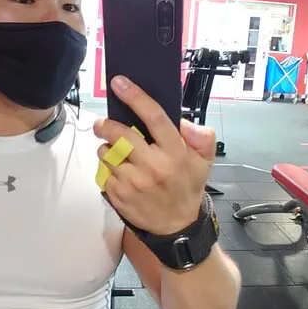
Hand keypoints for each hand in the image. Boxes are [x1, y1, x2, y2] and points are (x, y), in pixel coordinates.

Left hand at [94, 76, 214, 235]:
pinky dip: (108, 168)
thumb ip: (201, 137)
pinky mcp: (119, 195)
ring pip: (107, 153)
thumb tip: (182, 122)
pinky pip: (104, 172)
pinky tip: (120, 172)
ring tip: (117, 153)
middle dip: (106, 125)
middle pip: (120, 134)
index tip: (119, 82)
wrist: (176, 226)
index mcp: (175, 152)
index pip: (154, 117)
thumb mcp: (204, 161)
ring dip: (106, 149)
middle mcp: (154, 165)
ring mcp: (134, 181)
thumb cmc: (187, 187)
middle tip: (103, 124)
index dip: (135, 96)